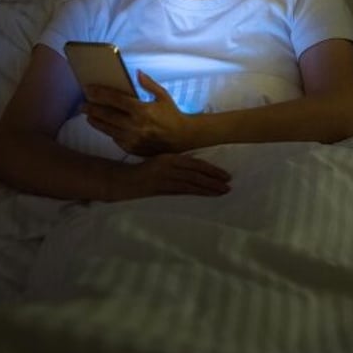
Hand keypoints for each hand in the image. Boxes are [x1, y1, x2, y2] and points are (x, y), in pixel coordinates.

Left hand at [82, 71, 193, 155]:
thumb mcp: (164, 96)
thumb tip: (137, 73)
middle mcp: (135, 125)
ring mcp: (133, 138)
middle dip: (92, 108)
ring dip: (96, 121)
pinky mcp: (132, 148)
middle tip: (82, 105)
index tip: (88, 89)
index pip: (115, 99)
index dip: (100, 93)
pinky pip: (115, 138)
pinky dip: (108, 131)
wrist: (182, 139)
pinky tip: (103, 126)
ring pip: (107, 129)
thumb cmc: (172, 115)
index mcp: (142, 110)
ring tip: (88, 116)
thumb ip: (149, 84)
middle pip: (107, 115)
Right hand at [108, 152, 230, 199]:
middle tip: (229, 185)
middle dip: (214, 180)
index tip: (225, 175)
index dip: (212, 170)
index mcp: (171, 157)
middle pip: (196, 174)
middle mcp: (170, 166)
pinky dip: (195, 192)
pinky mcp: (161, 189)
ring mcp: (166, 178)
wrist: (123, 180)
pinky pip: (182, 191)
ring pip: (192, 183)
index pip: (196, 164)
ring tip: (222, 192)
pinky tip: (205, 195)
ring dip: (208, 188)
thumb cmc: (143, 170)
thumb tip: (195, 168)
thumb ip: (176, 164)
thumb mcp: (161, 162)